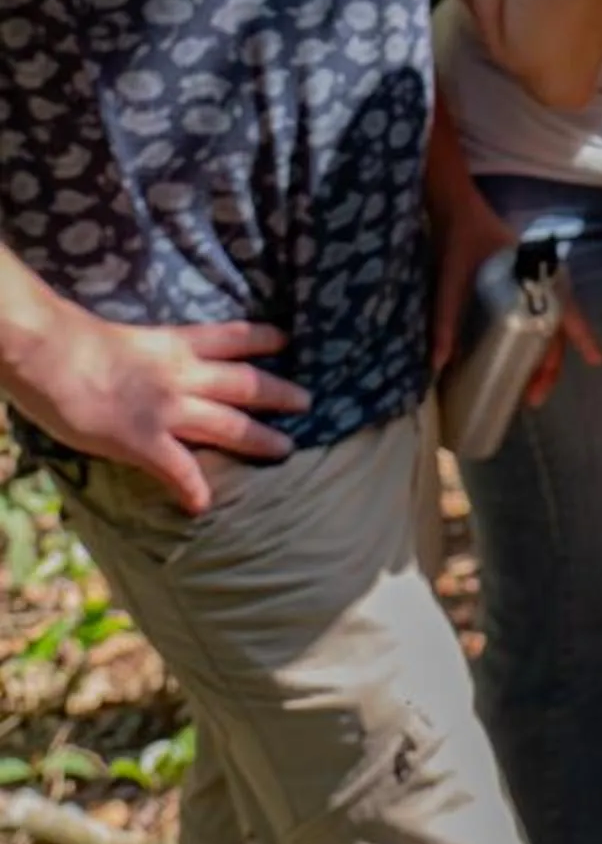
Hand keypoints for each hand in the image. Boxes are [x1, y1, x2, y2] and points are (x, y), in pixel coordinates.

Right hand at [3, 295, 309, 516]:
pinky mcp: (143, 441)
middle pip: (244, 383)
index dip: (262, 339)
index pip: (231, 338)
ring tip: (287, 449)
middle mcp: (182, 375)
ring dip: (260, 438)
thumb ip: (152, 354)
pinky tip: (203, 506)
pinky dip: (193, 488)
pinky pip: (178, 469)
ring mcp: (167, 409)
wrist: (50, 355)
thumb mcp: (129, 338)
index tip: (287, 340)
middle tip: (308, 400)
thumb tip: (158, 365)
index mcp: (176, 344)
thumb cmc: (76, 343)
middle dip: (279, 392)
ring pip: (228, 424)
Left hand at [429, 184, 601, 409]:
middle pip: (555, 328)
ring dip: (542, 358)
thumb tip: (438, 364)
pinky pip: (533, 317)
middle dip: (551, 366)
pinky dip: (532, 341)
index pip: (566, 310)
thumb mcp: (451, 278)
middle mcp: (537, 282)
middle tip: (535, 398)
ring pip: (546, 325)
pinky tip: (518, 359)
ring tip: (528, 389)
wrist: (454, 208)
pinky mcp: (513, 287)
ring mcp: (527, 284)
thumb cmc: (461, 239)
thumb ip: (446, 318)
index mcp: (533, 277)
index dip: (583, 336)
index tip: (598, 360)